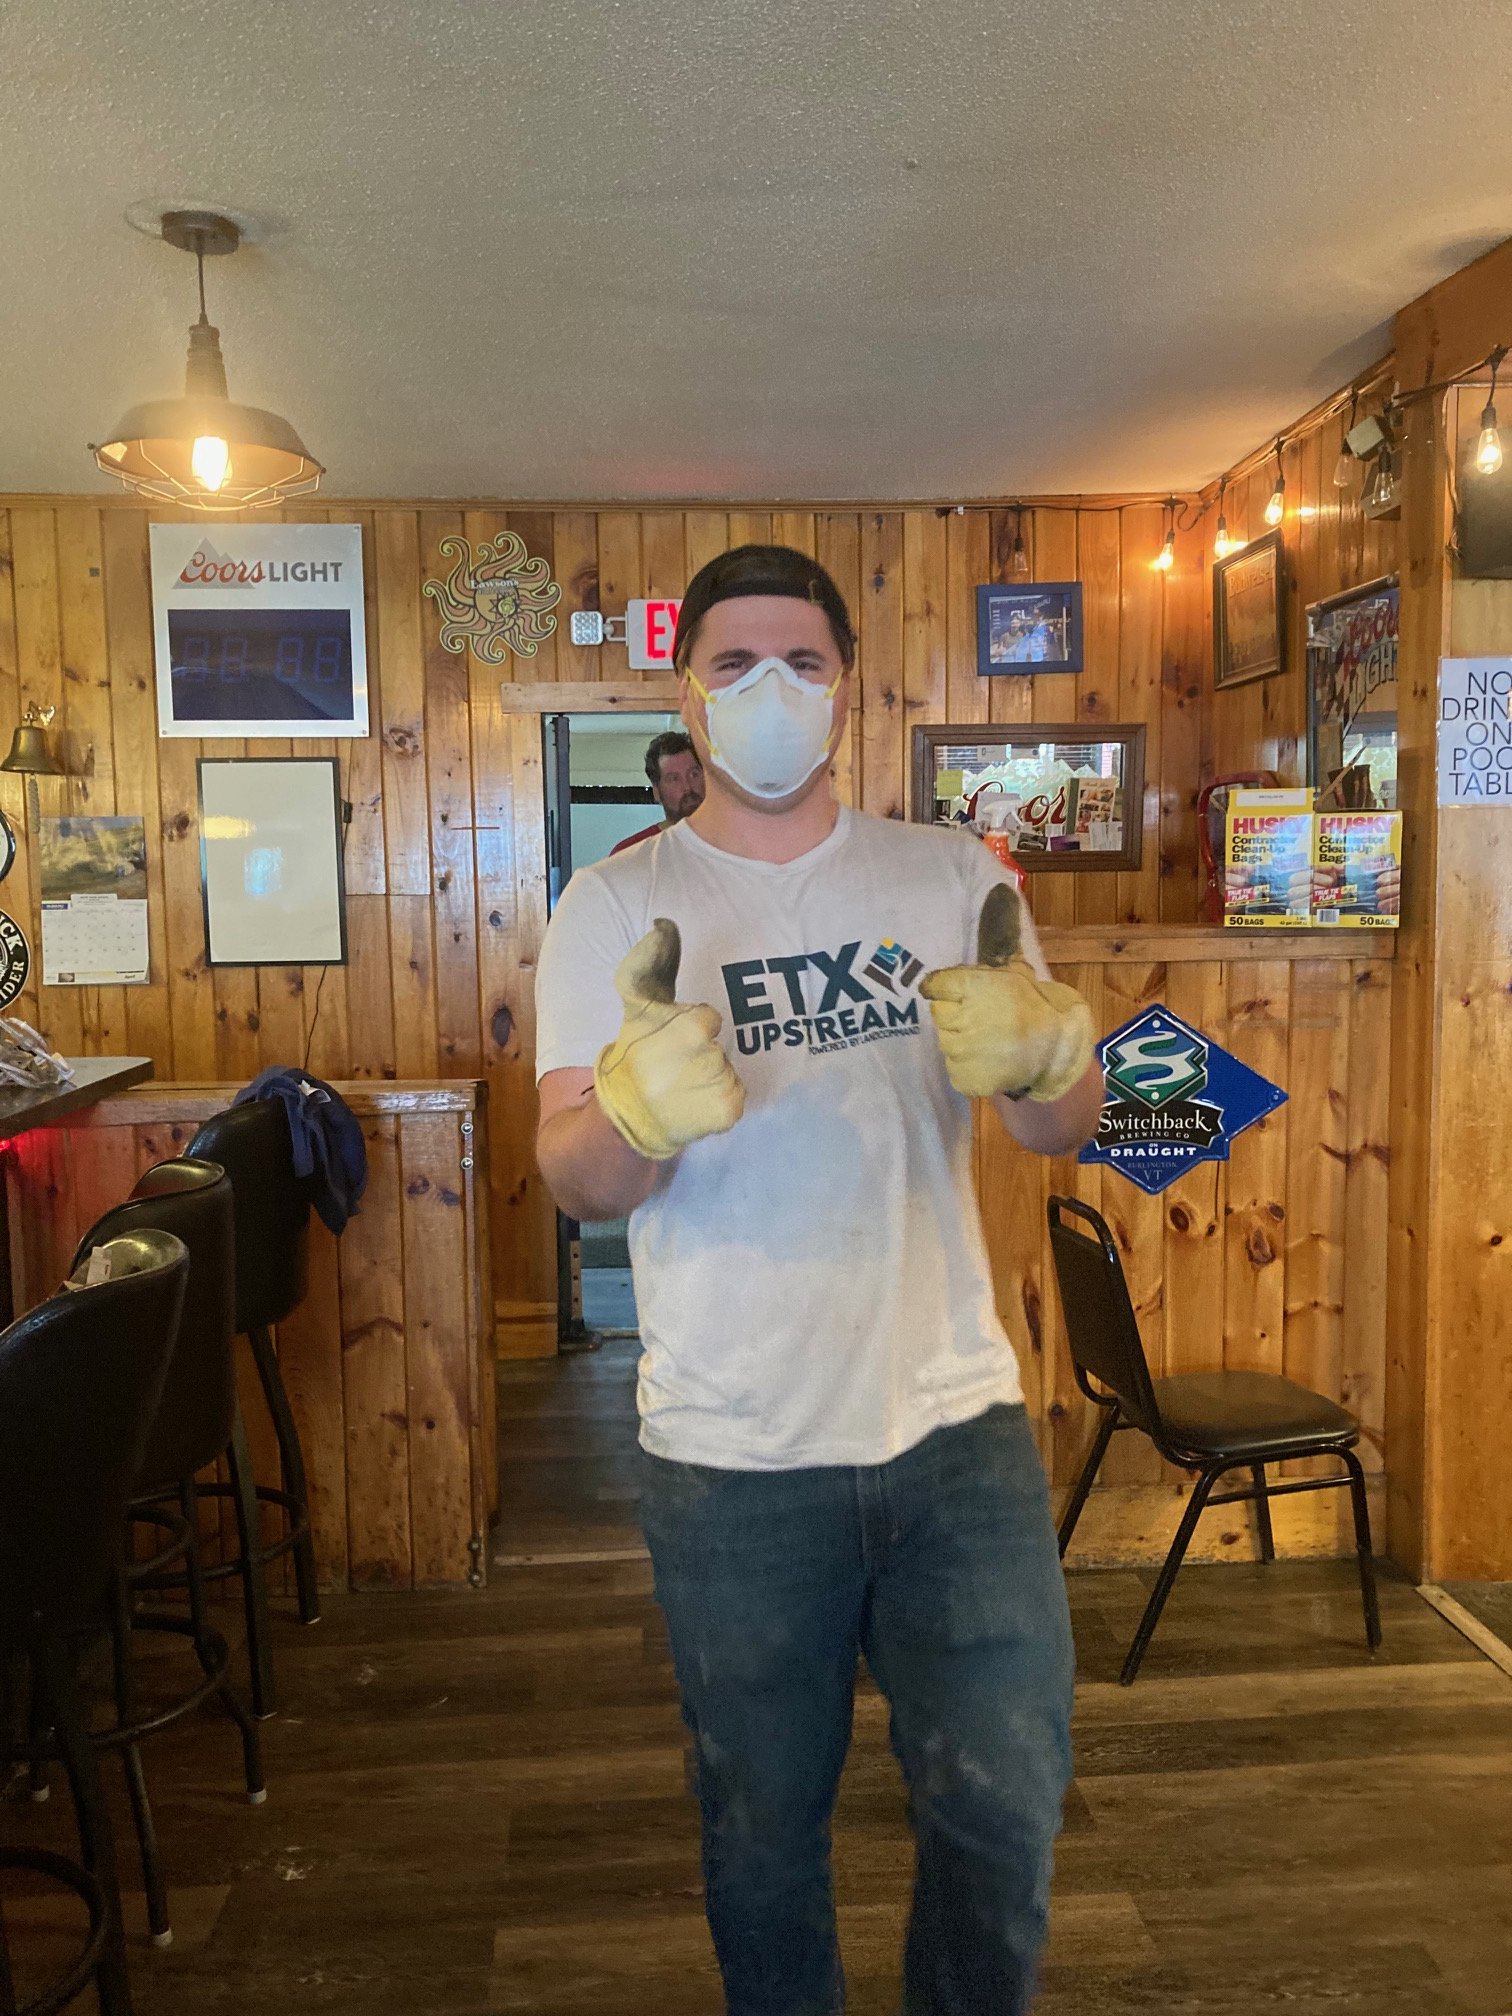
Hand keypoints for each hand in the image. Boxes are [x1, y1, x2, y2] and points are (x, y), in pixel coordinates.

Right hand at [593, 920, 744, 1160]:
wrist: (626, 1115)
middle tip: (673, 1069)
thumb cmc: (633, 1054)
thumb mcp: (636, 1005)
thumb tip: (664, 923)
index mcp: (691, 1027)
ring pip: (728, 1070)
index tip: (668, 1045)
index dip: (689, 1031)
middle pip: (719, 1045)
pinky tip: (694, 1103)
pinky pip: (736, 1096)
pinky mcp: (729, 1111)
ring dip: (710, 1077)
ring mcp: (721, 1085)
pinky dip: (719, 1100)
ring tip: (682, 1087)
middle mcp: (709, 1056)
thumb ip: (649, 962)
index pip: (709, 1019)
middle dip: (699, 1054)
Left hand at [920, 886, 1094, 1102]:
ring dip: (962, 1041)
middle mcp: (966, 1017)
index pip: (934, 985)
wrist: (1058, 1056)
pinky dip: (968, 1068)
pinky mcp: (964, 1078)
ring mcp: (963, 1051)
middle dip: (958, 1015)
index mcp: (977, 986)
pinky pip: (954, 1068)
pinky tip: (990, 1061)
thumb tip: (1002, 888)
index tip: (961, 994)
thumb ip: (1001, 936)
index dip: (946, 989)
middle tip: (986, 1020)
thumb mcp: (1017, 968)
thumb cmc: (1037, 1007)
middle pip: (939, 1014)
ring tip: (991, 1041)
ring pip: (945, 1041)